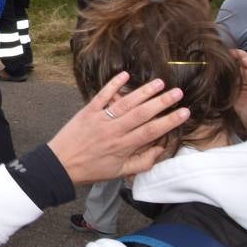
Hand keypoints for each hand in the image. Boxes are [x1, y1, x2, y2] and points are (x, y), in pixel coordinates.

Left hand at [47, 72, 188, 184]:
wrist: (60, 164)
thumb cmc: (92, 170)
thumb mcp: (120, 172)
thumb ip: (143, 162)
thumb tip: (161, 150)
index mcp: (124, 146)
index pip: (152, 131)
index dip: (169, 121)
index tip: (185, 112)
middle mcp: (114, 130)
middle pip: (142, 113)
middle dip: (162, 102)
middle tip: (178, 93)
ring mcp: (100, 118)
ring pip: (125, 102)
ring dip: (143, 92)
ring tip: (160, 83)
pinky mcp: (88, 111)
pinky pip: (102, 95)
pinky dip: (113, 84)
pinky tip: (125, 75)